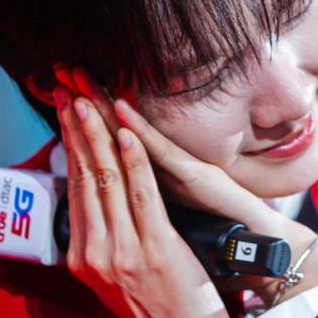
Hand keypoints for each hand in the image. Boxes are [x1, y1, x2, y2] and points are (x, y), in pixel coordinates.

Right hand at [55, 85, 232, 317]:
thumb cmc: (159, 315)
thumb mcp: (118, 279)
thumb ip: (106, 243)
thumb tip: (97, 207)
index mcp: (85, 256)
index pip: (74, 188)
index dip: (70, 144)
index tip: (64, 108)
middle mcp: (95, 252)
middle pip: (83, 177)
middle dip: (75, 128)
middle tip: (65, 88)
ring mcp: (122, 252)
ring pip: (105, 181)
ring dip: (97, 134)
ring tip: (87, 99)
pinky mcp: (153, 251)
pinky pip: (140, 197)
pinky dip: (134, 161)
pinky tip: (127, 132)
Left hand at [63, 70, 317, 306]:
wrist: (258, 250)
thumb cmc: (215, 238)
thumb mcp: (169, 221)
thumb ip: (144, 205)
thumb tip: (112, 202)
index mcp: (155, 176)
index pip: (111, 144)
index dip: (86, 120)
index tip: (60, 95)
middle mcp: (166, 165)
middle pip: (118, 128)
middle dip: (90, 99)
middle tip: (63, 68)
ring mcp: (182, 167)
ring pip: (134, 131)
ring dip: (106, 103)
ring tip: (82, 75)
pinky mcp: (198, 177)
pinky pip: (163, 153)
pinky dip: (139, 132)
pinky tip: (120, 110)